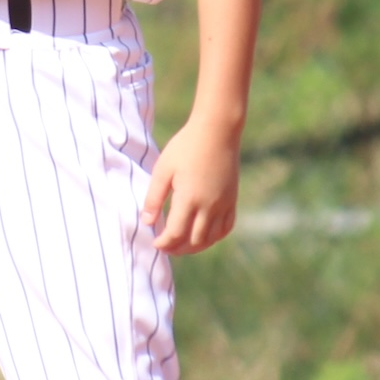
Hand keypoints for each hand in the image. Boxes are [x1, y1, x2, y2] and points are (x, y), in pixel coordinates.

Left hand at [142, 113, 240, 254]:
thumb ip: (154, 197)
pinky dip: (214, 237)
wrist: (217, 131)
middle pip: (194, 241)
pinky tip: (204, 236)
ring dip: (195, 247)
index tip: (155, 243)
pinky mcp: (232, 199)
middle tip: (166, 247)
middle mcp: (209, 206)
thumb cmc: (186, 147)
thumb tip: (147, 222)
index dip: (164, 243)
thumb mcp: (163, 169)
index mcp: (189, 199)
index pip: (176, 234)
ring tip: (182, 246)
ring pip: (211, 238)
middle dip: (178, 249)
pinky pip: (226, 228)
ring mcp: (223, 204)